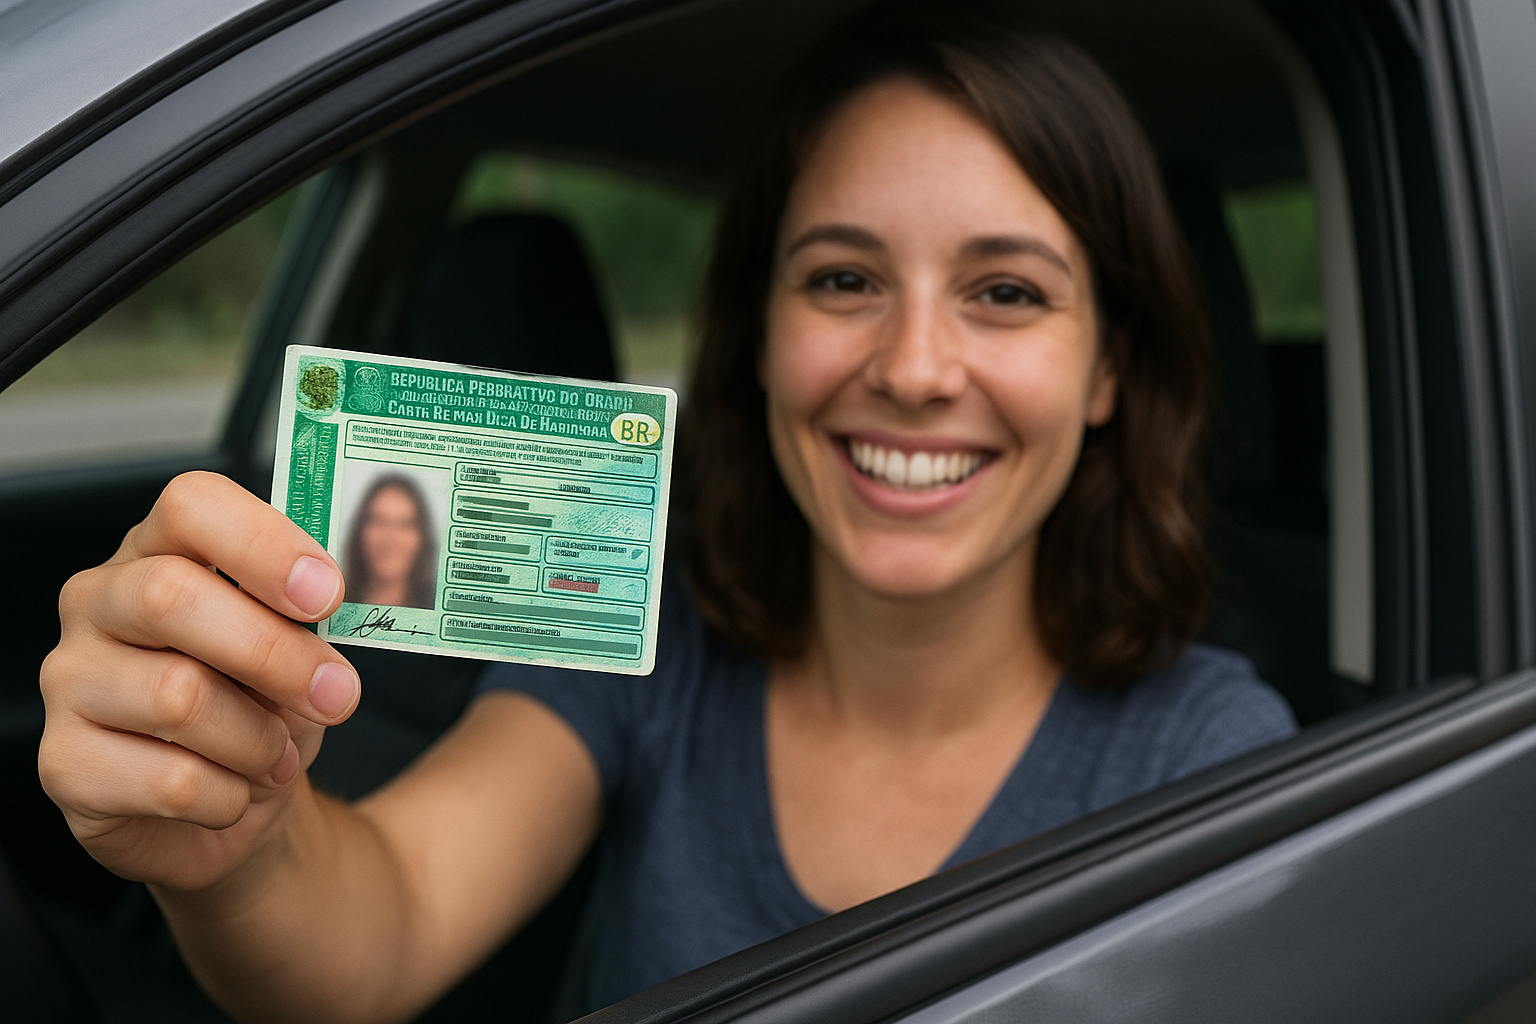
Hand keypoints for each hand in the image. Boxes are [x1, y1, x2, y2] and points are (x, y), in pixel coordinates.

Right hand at [39, 471, 357, 891]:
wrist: (231, 802)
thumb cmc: (261, 705)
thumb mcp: (298, 648)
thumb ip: (308, 617)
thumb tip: (331, 608)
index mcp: (161, 549)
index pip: (190, 505)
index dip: (263, 544)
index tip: (327, 593)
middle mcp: (98, 603)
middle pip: (170, 596)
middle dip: (274, 653)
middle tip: (337, 694)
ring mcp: (70, 681)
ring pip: (178, 698)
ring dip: (259, 739)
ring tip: (276, 756)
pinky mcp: (65, 764)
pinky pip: (171, 780)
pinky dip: (229, 795)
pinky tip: (231, 792)